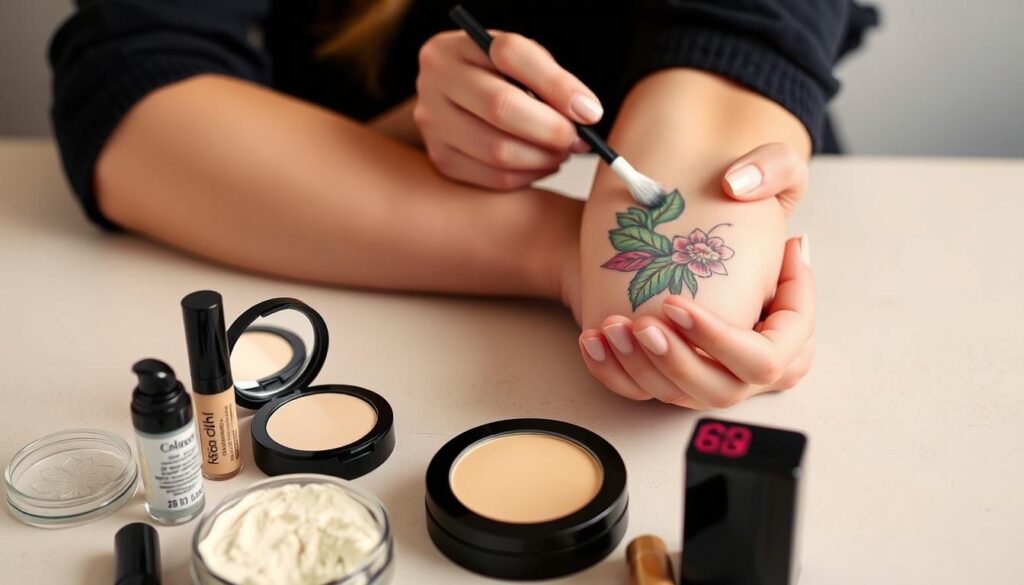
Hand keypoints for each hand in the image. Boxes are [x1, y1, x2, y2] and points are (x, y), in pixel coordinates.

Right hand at [414, 31, 601, 189]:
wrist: (454, 102)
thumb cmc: (496, 80)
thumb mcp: (520, 64)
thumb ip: (551, 80)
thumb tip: (586, 114)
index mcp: (459, 45)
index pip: (511, 53)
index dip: (556, 84)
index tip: (590, 111)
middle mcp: (437, 80)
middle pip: (501, 106)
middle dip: (551, 129)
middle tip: (578, 139)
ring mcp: (433, 123)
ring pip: (498, 150)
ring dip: (542, 157)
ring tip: (561, 152)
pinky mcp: (441, 158)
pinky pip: (492, 178)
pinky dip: (527, 176)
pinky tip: (540, 164)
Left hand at [573, 143, 814, 407]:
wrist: (688, 230)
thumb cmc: (739, 210)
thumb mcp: (772, 172)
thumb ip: (774, 167)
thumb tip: (738, 186)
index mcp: (787, 335)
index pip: (773, 355)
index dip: (725, 338)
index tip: (681, 303)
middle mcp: (745, 368)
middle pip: (724, 388)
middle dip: (684, 359)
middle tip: (652, 320)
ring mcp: (704, 378)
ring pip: (677, 395)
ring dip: (642, 365)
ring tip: (614, 325)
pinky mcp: (664, 377)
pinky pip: (636, 389)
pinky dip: (611, 370)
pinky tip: (592, 339)